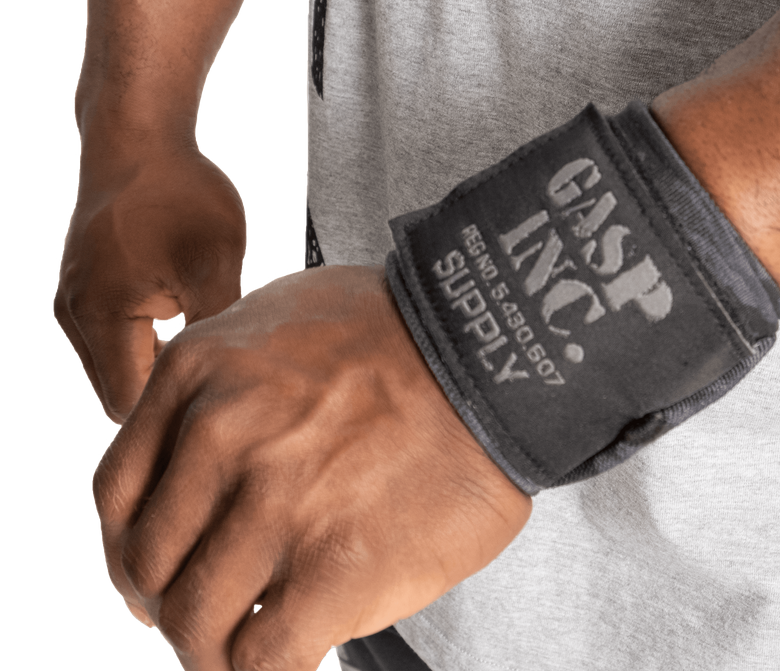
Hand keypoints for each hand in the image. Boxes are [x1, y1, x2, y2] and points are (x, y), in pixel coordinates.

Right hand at [53, 141, 246, 422]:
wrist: (139, 136)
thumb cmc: (179, 194)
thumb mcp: (215, 263)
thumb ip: (214, 327)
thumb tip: (224, 377)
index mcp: (100, 319)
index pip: (129, 404)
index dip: (170, 412)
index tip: (214, 406)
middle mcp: (75, 316)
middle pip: (120, 387)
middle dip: (166, 388)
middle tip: (219, 378)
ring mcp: (75, 298)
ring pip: (120, 359)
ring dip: (160, 356)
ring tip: (207, 340)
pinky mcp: (87, 282)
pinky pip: (116, 329)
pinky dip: (150, 331)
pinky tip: (188, 311)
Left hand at [91, 265, 532, 670]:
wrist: (494, 349)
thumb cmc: (397, 329)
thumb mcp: (279, 314)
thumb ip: (219, 379)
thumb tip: (191, 446)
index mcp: (198, 374)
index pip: (114, 497)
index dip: (129, 551)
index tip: (159, 573)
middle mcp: (222, 437)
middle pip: (145, 570)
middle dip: (169, 605)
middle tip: (210, 616)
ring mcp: (277, 504)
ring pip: (193, 625)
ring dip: (214, 650)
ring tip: (250, 646)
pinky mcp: (337, 568)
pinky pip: (261, 664)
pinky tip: (291, 662)